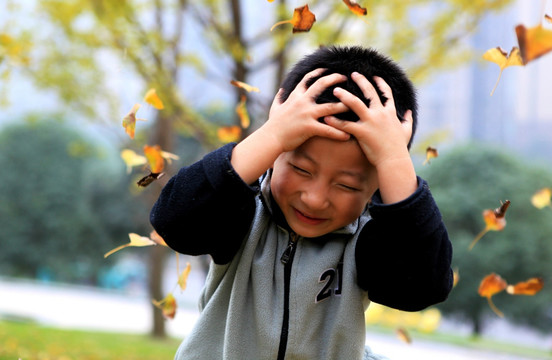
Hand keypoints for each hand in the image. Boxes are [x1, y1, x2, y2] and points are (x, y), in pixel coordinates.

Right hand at [262, 68, 350, 152]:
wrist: (270, 138)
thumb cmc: (273, 124)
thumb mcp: (275, 107)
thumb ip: (279, 97)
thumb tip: (281, 90)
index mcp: (296, 96)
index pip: (308, 79)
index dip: (319, 72)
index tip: (329, 69)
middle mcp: (302, 102)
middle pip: (321, 85)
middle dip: (335, 80)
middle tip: (346, 78)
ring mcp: (306, 114)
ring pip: (330, 107)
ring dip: (344, 106)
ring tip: (357, 105)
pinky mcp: (309, 127)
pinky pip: (328, 129)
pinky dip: (339, 132)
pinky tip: (348, 135)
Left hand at [324, 72, 416, 202]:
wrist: (394, 160)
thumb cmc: (399, 147)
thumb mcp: (407, 131)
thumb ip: (408, 120)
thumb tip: (409, 112)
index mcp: (390, 113)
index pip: (386, 93)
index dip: (380, 83)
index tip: (374, 76)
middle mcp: (380, 113)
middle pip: (370, 92)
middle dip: (361, 81)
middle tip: (352, 74)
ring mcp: (371, 121)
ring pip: (355, 103)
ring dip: (344, 96)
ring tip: (335, 90)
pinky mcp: (362, 132)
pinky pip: (345, 124)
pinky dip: (335, 121)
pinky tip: (326, 118)